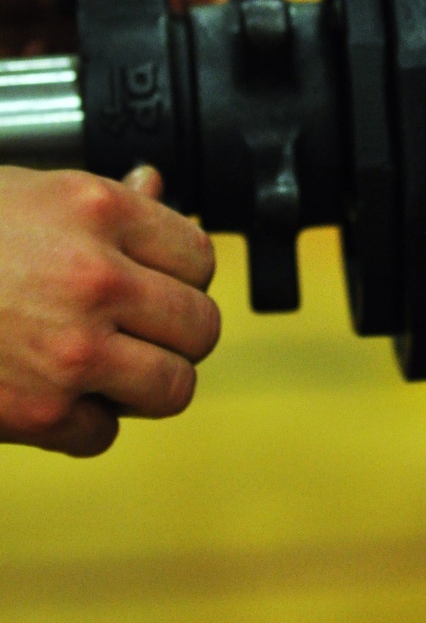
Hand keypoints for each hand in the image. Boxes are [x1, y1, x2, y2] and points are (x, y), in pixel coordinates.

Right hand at [0, 164, 219, 456]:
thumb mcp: (28, 192)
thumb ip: (104, 201)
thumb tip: (157, 189)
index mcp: (99, 212)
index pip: (201, 257)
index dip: (183, 275)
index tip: (161, 282)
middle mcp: (96, 280)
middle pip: (201, 328)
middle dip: (175, 334)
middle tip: (141, 331)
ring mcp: (72, 350)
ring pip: (173, 388)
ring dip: (144, 384)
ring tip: (108, 368)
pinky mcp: (39, 413)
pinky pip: (103, 433)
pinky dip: (81, 423)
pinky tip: (50, 392)